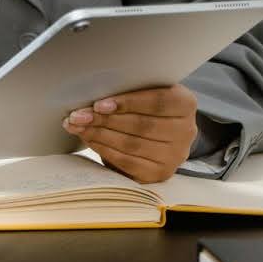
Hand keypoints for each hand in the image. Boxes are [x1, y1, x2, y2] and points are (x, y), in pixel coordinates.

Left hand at [61, 84, 197, 183]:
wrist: (162, 135)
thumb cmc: (146, 106)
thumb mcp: (145, 91)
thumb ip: (129, 88)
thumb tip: (93, 89)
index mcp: (185, 103)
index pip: (158, 102)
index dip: (128, 102)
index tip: (99, 104)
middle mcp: (186, 131)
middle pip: (141, 125)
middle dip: (104, 120)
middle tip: (77, 115)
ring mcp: (174, 155)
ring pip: (131, 144)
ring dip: (99, 134)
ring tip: (77, 126)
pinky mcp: (160, 173)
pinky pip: (127, 162)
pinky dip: (104, 149)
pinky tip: (89, 139)